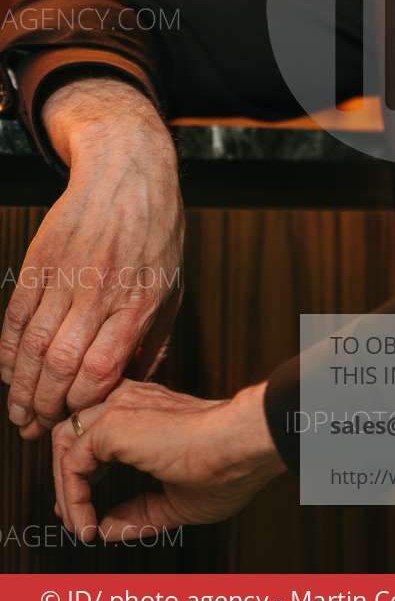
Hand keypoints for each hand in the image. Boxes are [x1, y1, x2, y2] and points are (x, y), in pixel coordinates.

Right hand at [1, 77, 183, 437]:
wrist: (128, 172)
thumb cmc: (157, 231)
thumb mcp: (172, 284)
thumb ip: (154, 338)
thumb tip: (137, 385)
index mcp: (138, 301)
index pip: (103, 366)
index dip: (82, 400)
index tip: (75, 419)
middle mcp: (100, 291)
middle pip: (61, 363)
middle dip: (45, 405)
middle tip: (36, 428)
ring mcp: (66, 275)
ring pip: (32, 343)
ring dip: (19, 386)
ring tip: (18, 412)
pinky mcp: (40, 261)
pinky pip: (16, 314)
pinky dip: (6, 349)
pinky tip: (7, 372)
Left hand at [52, 379, 284, 540]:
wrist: (244, 446)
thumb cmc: (228, 467)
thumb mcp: (176, 500)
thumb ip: (139, 513)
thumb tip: (104, 529)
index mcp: (146, 409)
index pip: (95, 430)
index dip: (82, 472)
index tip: (86, 509)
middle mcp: (128, 400)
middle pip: (72, 432)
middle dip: (66, 480)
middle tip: (72, 519)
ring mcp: (118, 407)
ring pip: (64, 442)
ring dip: (65, 490)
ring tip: (79, 525)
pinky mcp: (112, 424)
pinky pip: (71, 463)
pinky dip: (72, 498)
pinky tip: (88, 523)